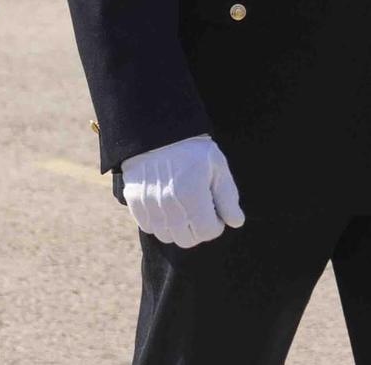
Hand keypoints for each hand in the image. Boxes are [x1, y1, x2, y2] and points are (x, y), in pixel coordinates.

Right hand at [121, 136, 244, 247]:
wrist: (157, 131)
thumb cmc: (192, 149)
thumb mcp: (218, 166)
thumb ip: (228, 197)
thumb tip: (235, 222)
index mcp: (192, 194)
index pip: (207, 232)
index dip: (216, 224)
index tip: (215, 211)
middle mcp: (168, 204)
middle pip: (187, 240)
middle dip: (198, 230)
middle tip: (201, 211)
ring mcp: (149, 204)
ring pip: (167, 236)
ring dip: (179, 228)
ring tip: (184, 208)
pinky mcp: (134, 202)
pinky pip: (149, 227)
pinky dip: (160, 223)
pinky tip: (168, 206)